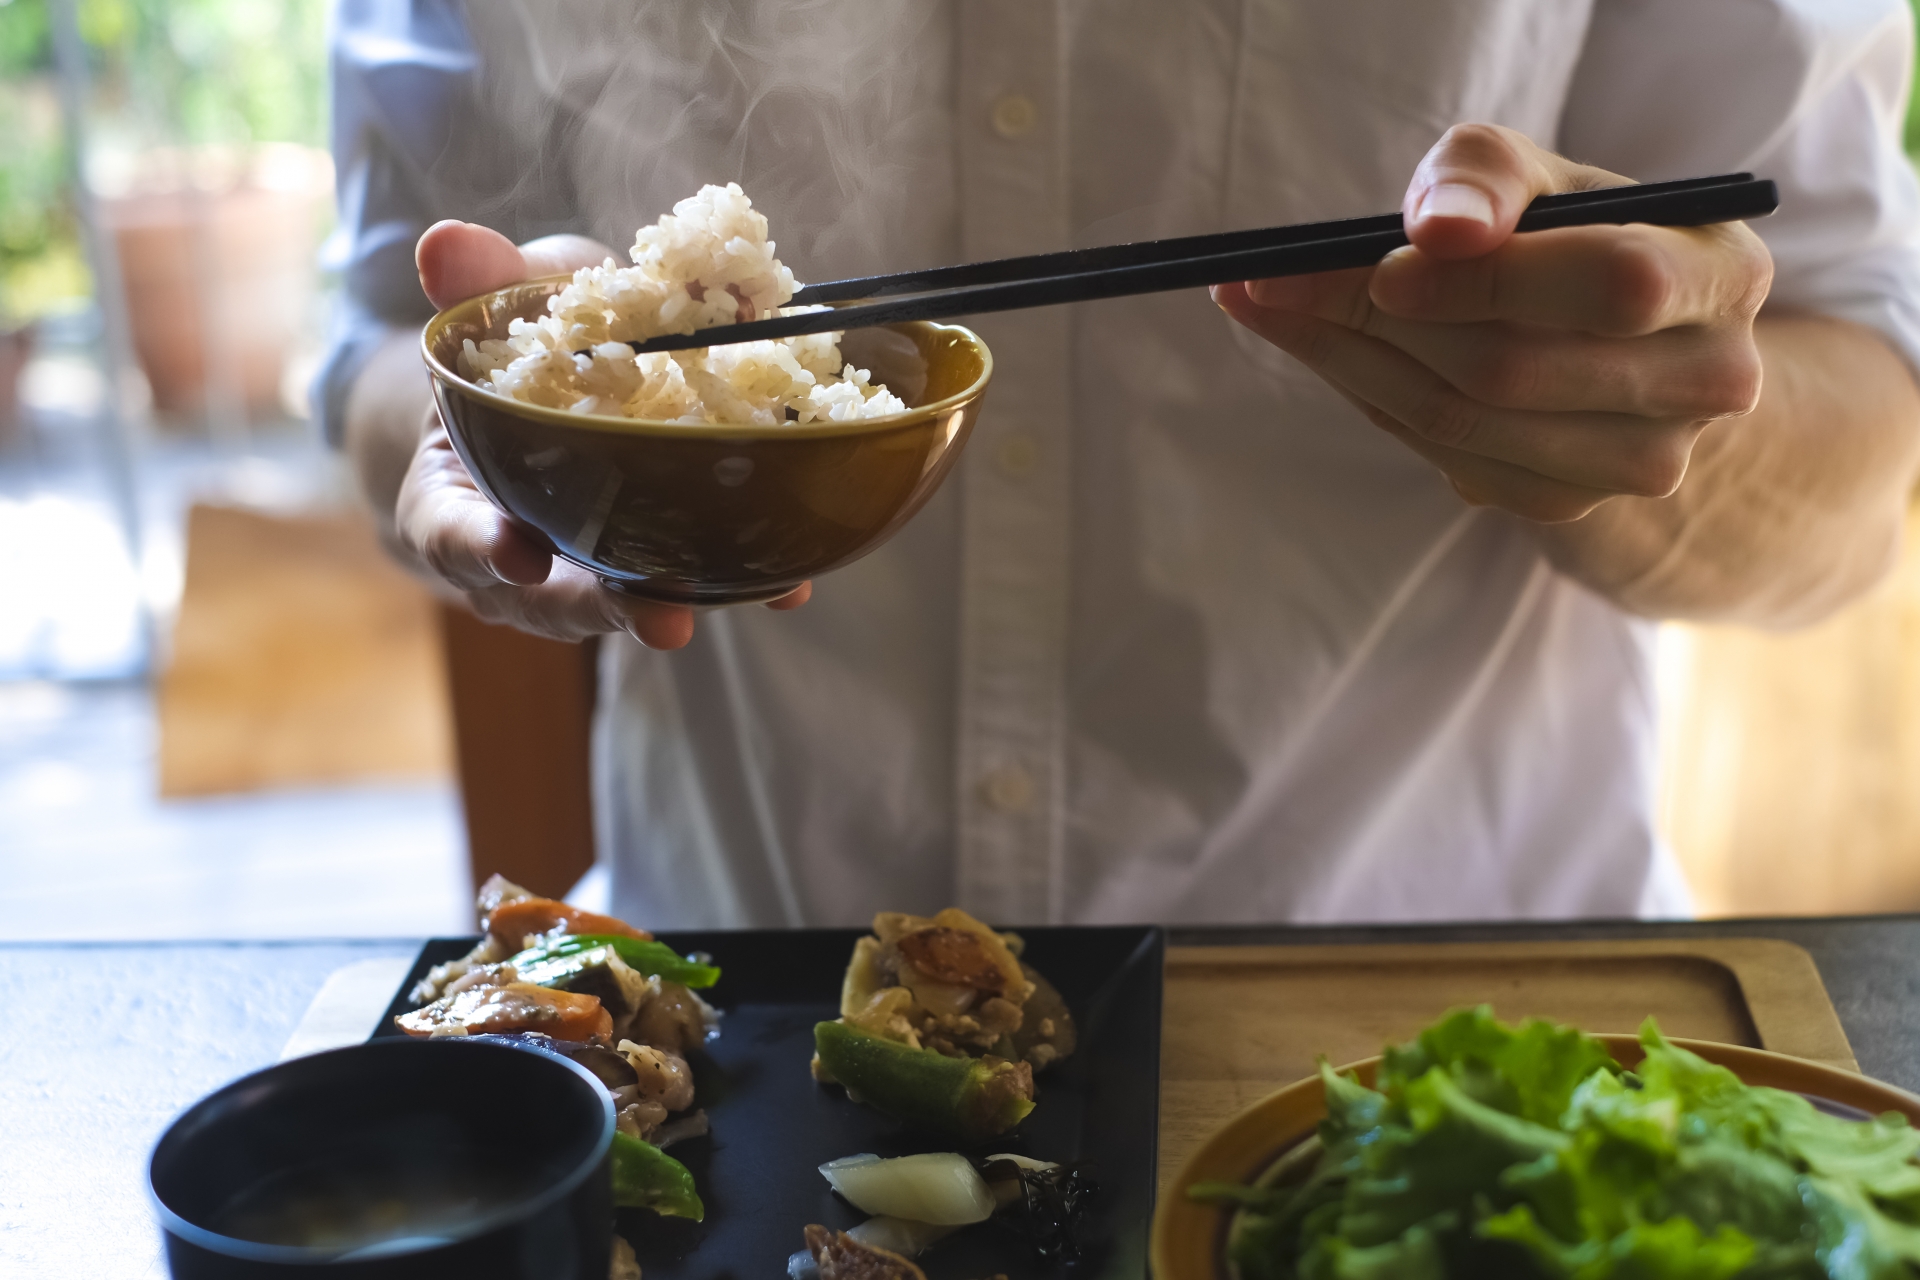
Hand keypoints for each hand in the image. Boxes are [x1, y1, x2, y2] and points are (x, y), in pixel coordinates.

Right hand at [402, 220, 810, 646]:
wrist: (552, 392)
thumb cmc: (519, 355)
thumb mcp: (502, 308)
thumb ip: (483, 284)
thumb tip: (445, 245)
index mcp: (454, 498)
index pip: (450, 536)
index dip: (478, 549)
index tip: (518, 556)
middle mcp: (515, 558)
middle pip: (551, 600)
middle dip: (608, 609)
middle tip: (664, 620)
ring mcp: (581, 576)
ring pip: (624, 605)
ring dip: (684, 604)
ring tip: (747, 598)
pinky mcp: (649, 570)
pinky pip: (690, 584)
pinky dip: (738, 584)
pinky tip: (788, 582)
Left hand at [1213, 124, 1772, 522]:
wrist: (1615, 339)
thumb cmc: (1568, 233)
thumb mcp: (1539, 177)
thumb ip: (1487, 178)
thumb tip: (1436, 233)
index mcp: (1722, 274)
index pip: (1613, 284)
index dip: (1488, 280)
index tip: (1379, 265)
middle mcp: (1705, 382)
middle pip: (1514, 369)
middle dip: (1375, 322)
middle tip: (1270, 285)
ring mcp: (1640, 462)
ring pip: (1463, 424)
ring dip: (1348, 363)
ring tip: (1273, 307)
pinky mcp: (1568, 505)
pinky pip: (1446, 460)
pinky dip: (1372, 400)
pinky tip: (1331, 353)